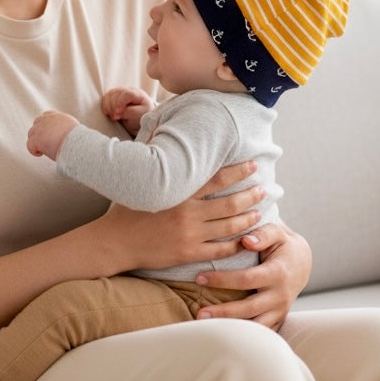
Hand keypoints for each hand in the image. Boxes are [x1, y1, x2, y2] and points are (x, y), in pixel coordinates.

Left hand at [27, 111, 79, 160]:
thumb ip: (67, 129)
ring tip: (43, 149)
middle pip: (37, 123)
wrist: (77, 144)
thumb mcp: (74, 129)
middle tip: (44, 142)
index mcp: (58, 117)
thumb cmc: (78, 141)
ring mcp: (40, 128)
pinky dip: (33, 150)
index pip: (47, 115)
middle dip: (39, 132)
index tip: (49, 133)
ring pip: (31, 133)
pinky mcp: (36, 139)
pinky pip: (29, 145)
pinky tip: (40, 154)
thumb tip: (67, 136)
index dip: (46, 125)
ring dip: (35, 141)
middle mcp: (48, 119)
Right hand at [96, 161, 265, 272]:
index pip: (216, 179)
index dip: (238, 171)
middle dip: (250, 195)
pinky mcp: (188, 253)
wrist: (115, 241)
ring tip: (259, 213)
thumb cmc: (127, 209)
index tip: (253, 165)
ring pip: (228, 227)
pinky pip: (219, 250)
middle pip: (229, 203)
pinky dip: (235, 245)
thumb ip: (153, 155)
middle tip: (264, 190)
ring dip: (247, 219)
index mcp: (180, 193)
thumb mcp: (140, 179)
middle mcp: (188, 213)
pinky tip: (246, 240)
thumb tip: (157, 127)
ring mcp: (190, 235)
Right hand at [101, 86, 153, 136]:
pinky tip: (108, 113)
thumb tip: (117, 112)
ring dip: (108, 106)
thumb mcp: (139, 115)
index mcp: (138, 94)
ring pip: (109, 94)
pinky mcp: (114, 97)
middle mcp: (128, 90)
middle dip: (113, 106)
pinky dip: (105, 106)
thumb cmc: (142, 116)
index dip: (120, 103)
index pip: (126, 94)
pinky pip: (105, 98)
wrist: (141, 118)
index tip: (118, 113)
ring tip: (113, 116)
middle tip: (115, 117)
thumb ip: (129, 112)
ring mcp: (120, 93)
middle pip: (116, 93)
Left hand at [192, 221, 311, 330]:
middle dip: (223, 312)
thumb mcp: (277, 233)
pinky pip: (260, 333)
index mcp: (278, 273)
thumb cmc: (282, 244)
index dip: (222, 279)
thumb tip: (246, 241)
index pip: (246, 279)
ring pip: (255, 327)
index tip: (199, 277)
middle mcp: (280, 296)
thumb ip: (263, 234)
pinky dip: (243, 336)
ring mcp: (279, 310)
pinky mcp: (277, 319)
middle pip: (249, 308)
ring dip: (231, 329)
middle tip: (199, 313)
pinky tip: (222, 335)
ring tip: (206, 328)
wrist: (301, 263)